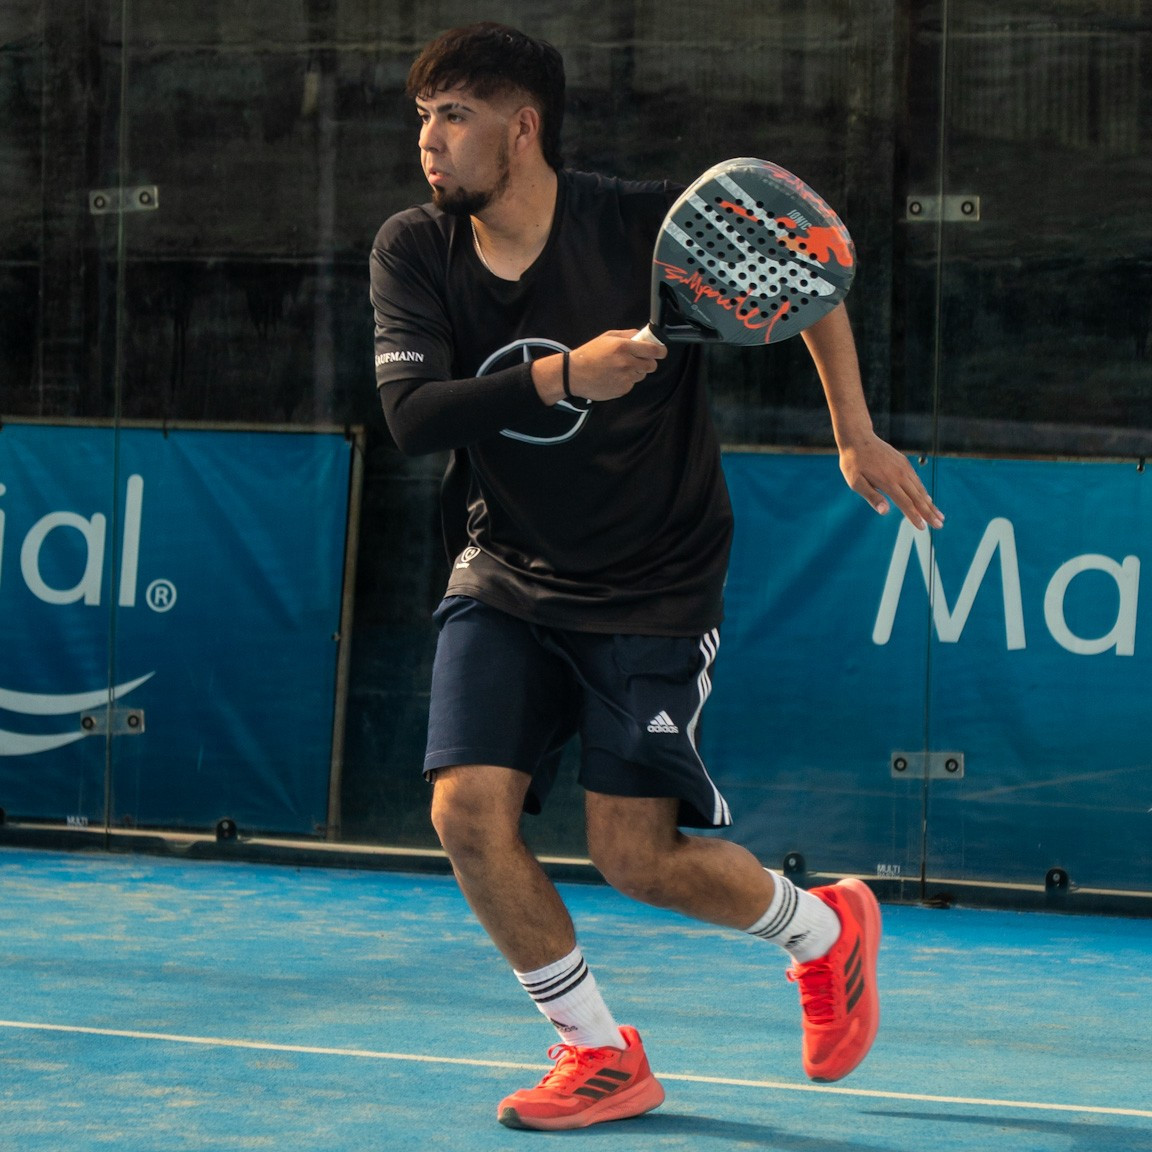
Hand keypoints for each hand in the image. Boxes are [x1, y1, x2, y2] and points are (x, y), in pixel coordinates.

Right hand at [533, 331, 665, 405]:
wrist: (574, 374)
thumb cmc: (589, 354)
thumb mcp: (607, 337)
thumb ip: (627, 334)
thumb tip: (642, 335)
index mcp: (624, 347)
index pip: (653, 350)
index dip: (660, 351)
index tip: (661, 351)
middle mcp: (627, 363)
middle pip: (652, 365)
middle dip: (647, 362)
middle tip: (637, 359)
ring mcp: (625, 378)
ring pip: (642, 375)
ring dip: (636, 371)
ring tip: (619, 368)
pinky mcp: (622, 390)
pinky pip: (632, 384)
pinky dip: (626, 380)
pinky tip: (613, 376)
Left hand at [838, 432, 944, 530]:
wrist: (858, 438)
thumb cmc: (854, 462)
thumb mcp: (856, 482)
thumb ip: (872, 497)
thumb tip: (885, 512)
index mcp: (888, 482)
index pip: (906, 504)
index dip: (915, 517)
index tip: (923, 527)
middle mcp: (900, 475)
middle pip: (918, 498)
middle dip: (929, 513)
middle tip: (939, 525)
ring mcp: (904, 468)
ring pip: (920, 489)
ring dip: (930, 504)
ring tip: (939, 515)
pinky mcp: (904, 463)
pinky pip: (916, 480)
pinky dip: (923, 491)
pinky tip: (927, 499)